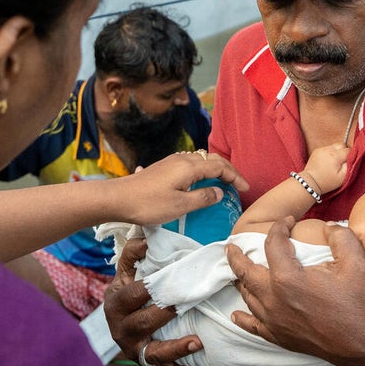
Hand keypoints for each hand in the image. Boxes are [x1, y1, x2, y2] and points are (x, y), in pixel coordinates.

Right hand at [104, 236, 209, 365]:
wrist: (118, 319)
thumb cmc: (127, 291)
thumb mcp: (125, 272)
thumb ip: (132, 254)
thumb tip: (145, 239)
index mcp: (115, 304)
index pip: (131, 296)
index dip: (147, 290)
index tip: (165, 283)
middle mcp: (122, 330)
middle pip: (142, 324)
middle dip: (162, 316)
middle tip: (181, 306)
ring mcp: (135, 349)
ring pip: (154, 354)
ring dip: (176, 349)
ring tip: (197, 342)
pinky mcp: (148, 363)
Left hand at [110, 151, 248, 226]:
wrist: (118, 199)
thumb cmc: (149, 204)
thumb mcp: (180, 206)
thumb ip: (203, 197)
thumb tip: (220, 191)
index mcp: (190, 167)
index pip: (220, 166)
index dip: (235, 177)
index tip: (246, 189)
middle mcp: (182, 159)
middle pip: (212, 159)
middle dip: (228, 170)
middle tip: (239, 184)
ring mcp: (172, 161)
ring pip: (201, 160)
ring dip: (215, 169)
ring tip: (223, 182)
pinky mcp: (164, 167)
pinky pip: (191, 164)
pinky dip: (203, 170)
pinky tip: (200, 180)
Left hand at [228, 218, 364, 365]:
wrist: (363, 345)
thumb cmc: (358, 303)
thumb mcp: (356, 262)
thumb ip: (341, 236)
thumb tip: (327, 226)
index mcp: (288, 277)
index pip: (273, 243)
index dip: (279, 227)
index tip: (287, 222)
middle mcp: (273, 298)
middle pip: (245, 272)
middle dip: (236, 256)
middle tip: (231, 247)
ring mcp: (273, 320)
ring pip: (247, 296)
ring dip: (240, 282)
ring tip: (237, 272)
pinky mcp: (278, 336)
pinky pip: (253, 326)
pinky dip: (243, 318)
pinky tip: (236, 314)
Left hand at [301, 143, 348, 194]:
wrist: (310, 183)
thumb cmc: (327, 182)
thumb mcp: (343, 178)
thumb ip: (350, 166)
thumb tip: (353, 157)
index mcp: (336, 156)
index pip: (349, 150)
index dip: (351, 156)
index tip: (349, 162)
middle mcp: (328, 149)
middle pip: (342, 145)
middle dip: (345, 151)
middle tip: (343, 161)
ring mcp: (322, 149)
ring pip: (334, 146)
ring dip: (337, 152)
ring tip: (335, 162)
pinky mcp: (316, 150)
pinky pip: (327, 148)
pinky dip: (330, 153)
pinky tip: (328, 162)